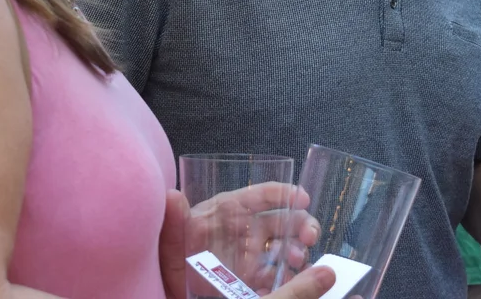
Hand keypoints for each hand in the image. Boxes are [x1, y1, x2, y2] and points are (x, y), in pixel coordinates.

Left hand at [160, 186, 323, 298]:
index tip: (302, 196)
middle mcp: (246, 230)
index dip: (282, 192)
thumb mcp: (172, 242)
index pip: (259, 195)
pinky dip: (290, 279)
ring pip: (286, 248)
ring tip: (298, 261)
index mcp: (229, 212)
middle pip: (282, 220)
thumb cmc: (174, 260)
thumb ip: (173, 222)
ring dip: (298, 252)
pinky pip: (279, 276)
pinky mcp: (255, 280)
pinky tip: (291, 282)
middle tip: (309, 236)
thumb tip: (171, 196)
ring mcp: (253, 256)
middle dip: (301, 224)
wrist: (177, 291)